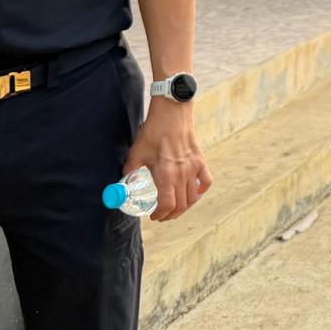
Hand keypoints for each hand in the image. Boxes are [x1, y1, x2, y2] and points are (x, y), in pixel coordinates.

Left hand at [123, 98, 212, 221]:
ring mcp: (193, 168)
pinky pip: (205, 182)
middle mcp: (182, 174)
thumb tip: (124, 183)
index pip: (167, 205)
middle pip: (181, 205)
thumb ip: (130, 170)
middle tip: (162, 215)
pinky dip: (200, 191)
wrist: (172, 113)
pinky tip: (193, 192)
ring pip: (193, 197)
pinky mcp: (200, 161)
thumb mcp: (136, 152)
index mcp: (166, 174)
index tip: (153, 216)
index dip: (160, 215)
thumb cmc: (153, 132)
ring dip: (184, 207)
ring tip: (175, 208)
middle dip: (171, 215)